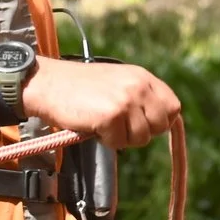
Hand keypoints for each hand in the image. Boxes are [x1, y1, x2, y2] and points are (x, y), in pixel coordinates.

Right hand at [20, 59, 182, 148]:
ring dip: (122, 138)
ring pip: (141, 138)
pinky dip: (105, 141)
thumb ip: (141, 97)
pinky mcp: (111, 116)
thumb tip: (162, 123)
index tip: (143, 124)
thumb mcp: (118, 82)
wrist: (46, 83)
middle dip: (141, 133)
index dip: (160, 121)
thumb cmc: (79, 87)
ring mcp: (126, 101)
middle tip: (118, 127)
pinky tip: (92, 126)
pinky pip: (118, 142)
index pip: (173, 107)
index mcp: (143, 77)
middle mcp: (139, 87)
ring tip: (103, 124)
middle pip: (161, 126)